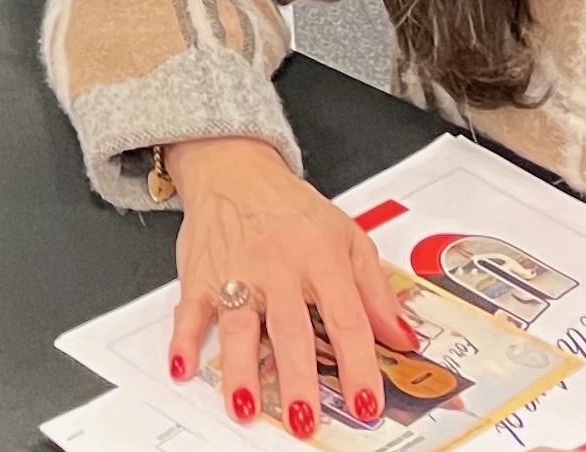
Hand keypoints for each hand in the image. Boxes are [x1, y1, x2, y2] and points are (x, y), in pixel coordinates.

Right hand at [164, 137, 414, 436]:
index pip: (346, 318)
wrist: (234, 167)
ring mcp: (236, 273)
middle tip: (305, 418)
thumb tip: (403, 337)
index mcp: (321, 258)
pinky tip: (182, 367)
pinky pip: (189, 310)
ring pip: (238, 325)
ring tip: (245, 406)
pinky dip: (183, 340)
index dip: (358, 364)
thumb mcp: (348, 237)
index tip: (365, 403)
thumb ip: (376, 291)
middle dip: (298, 377)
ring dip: (240, 369)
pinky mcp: (199, 276)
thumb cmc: (291, 209)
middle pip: (290, 329)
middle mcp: (278, 267)